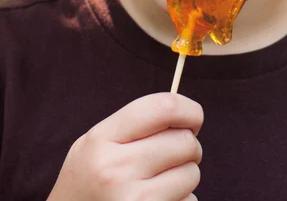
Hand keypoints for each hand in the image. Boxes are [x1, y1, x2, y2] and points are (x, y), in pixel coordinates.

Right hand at [47, 92, 202, 200]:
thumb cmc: (89, 180)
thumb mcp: (97, 143)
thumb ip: (135, 124)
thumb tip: (187, 115)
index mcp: (102, 139)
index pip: (162, 107)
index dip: (188, 109)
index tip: (193, 118)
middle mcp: (116, 170)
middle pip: (184, 141)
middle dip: (188, 147)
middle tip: (172, 156)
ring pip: (191, 174)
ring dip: (185, 177)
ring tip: (159, 183)